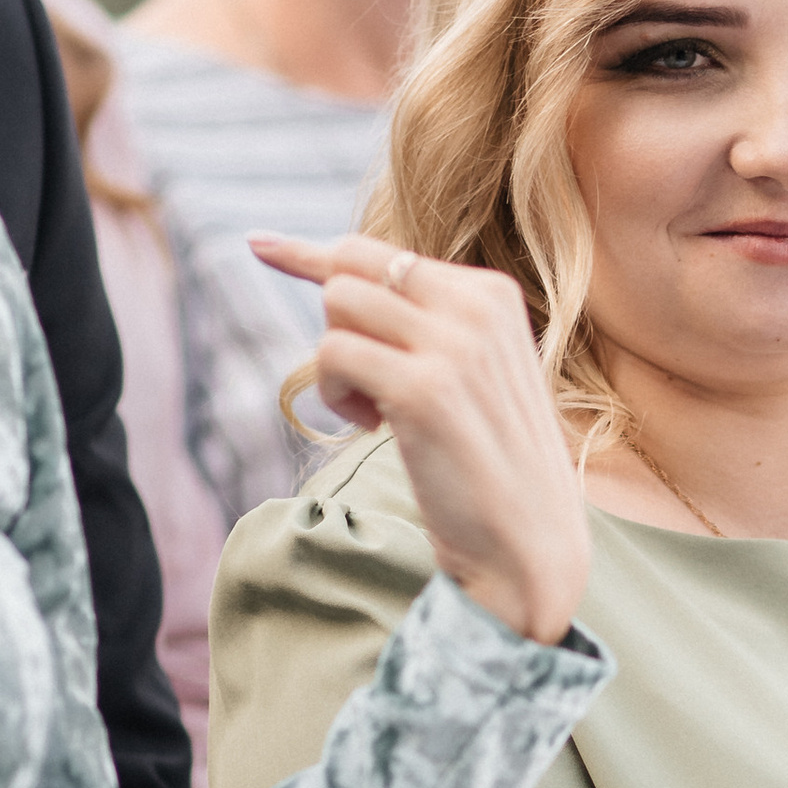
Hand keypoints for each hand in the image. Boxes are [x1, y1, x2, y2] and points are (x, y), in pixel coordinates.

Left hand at [251, 231, 589, 645]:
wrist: (529, 542)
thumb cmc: (488, 464)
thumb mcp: (471, 371)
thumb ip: (423, 323)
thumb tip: (336, 281)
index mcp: (492, 293)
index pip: (378, 251)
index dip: (311, 255)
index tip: (258, 245)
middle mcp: (477, 305)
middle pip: (350, 268)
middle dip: (334, 325)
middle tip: (360, 384)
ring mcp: (454, 345)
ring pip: (338, 304)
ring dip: (334, 362)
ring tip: (372, 410)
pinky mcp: (424, 389)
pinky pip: (334, 354)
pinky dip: (336, 394)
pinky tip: (371, 427)